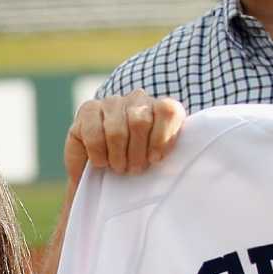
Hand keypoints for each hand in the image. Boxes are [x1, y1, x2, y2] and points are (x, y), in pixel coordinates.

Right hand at [65, 91, 186, 183]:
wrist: (102, 174)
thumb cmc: (135, 166)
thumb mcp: (157, 162)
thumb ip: (169, 154)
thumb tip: (185, 166)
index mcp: (159, 108)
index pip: (168, 110)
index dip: (162, 137)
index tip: (155, 159)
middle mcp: (137, 99)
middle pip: (140, 122)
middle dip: (136, 153)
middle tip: (134, 169)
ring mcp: (111, 102)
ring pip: (117, 130)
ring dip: (117, 156)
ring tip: (118, 167)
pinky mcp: (88, 109)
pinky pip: (94, 133)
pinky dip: (99, 154)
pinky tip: (101, 162)